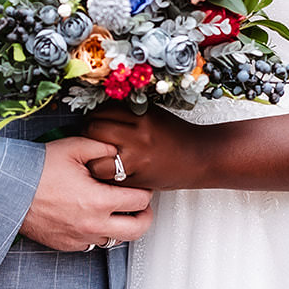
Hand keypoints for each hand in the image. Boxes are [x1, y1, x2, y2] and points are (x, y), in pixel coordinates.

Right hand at [19, 136, 154, 250]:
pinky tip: (92, 217)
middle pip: (137, 230)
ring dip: (120, 226)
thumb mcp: (73, 148)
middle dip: (144, 217)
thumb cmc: (36, 169)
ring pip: (115, 240)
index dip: (146, 192)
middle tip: (141, 206)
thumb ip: (102, 147)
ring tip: (115, 210)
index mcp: (99, 201)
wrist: (7, 190)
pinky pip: (93, 244)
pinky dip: (98, 232)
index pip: (140, 202)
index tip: (141, 186)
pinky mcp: (67, 245)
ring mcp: (80, 238)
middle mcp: (92, 225)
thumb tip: (117, 151)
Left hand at [86, 106, 206, 191]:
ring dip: (91, 158)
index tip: (94, 120)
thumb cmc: (178, 136)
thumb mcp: (154, 115)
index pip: (103, 110)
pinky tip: (108, 172)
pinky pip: (109, 177)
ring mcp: (137, 158)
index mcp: (142, 116)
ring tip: (96, 157)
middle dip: (87, 134)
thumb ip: (130, 114)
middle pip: (94, 130)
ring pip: (96, 157)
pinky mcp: (138, 177)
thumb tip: (100, 114)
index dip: (94, 116)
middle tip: (90, 138)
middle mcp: (138, 135)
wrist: (201, 157)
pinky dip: (104, 175)